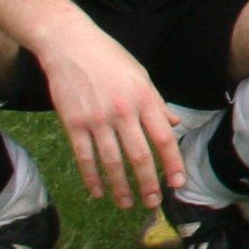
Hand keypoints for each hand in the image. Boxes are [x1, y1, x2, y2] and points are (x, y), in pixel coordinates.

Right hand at [26, 18, 182, 207]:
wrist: (71, 45)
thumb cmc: (110, 58)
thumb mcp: (141, 75)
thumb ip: (157, 103)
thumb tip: (175, 126)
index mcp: (144, 98)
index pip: (163, 139)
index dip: (172, 164)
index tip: (178, 184)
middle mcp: (123, 111)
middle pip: (140, 155)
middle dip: (148, 183)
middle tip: (153, 203)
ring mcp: (97, 119)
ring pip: (112, 162)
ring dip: (121, 187)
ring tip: (128, 204)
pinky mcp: (73, 123)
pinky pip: (85, 157)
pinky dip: (92, 178)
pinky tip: (98, 192)